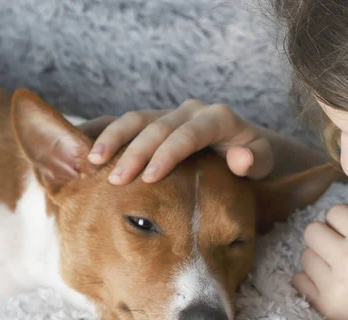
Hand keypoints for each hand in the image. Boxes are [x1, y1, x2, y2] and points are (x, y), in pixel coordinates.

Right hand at [85, 100, 273, 183]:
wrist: (243, 147)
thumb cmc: (252, 158)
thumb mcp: (261, 161)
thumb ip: (254, 160)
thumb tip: (240, 159)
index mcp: (218, 119)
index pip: (189, 134)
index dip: (168, 154)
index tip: (150, 178)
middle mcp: (192, 111)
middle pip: (158, 126)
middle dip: (136, 152)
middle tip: (117, 179)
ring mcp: (171, 114)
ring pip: (138, 119)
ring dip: (114, 138)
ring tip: (93, 162)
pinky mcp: (156, 121)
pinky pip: (128, 122)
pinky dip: (106, 132)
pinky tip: (86, 147)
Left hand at [293, 204, 347, 319]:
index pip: (333, 212)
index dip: (343, 221)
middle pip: (311, 231)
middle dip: (326, 236)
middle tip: (341, 249)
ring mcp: (335, 285)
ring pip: (305, 256)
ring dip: (320, 259)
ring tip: (340, 270)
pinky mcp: (328, 308)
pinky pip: (299, 282)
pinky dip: (312, 281)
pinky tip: (332, 285)